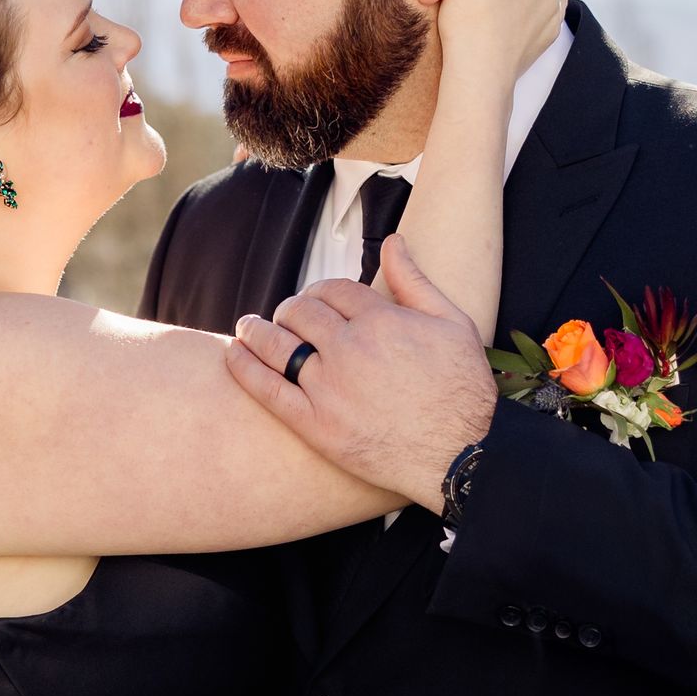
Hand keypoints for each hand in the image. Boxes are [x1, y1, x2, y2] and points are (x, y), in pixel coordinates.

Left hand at [225, 238, 499, 507]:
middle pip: (300, 312)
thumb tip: (394, 241)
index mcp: (380, 320)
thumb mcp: (452, 323)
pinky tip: (234, 354)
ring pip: (277, 344)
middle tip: (286, 317)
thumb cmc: (463, 388)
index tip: (317, 300)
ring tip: (248, 328)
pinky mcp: (316, 425)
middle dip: (291, 309)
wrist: (462, 454)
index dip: (320, 291)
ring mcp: (329, 388)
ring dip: (256, 330)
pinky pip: (267, 389)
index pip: (332, 289)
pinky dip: (244, 367)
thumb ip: (415, 280)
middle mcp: (349, 349)